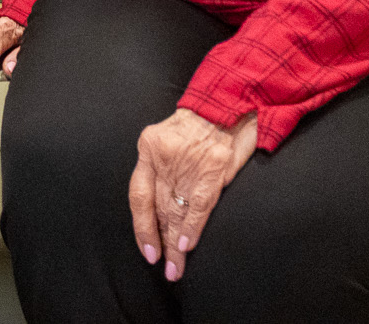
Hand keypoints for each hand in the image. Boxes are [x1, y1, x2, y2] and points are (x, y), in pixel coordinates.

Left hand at [129, 109, 258, 281]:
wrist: (229, 98)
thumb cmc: (201, 121)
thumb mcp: (170, 137)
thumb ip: (163, 169)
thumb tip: (162, 210)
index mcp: (149, 146)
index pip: (138, 194)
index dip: (142, 226)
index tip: (148, 251)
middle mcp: (163, 155)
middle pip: (157, 208)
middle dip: (161, 241)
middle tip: (165, 269)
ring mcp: (187, 161)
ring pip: (176, 211)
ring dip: (177, 243)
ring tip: (177, 268)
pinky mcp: (212, 168)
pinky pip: (198, 204)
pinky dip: (193, 226)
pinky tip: (188, 246)